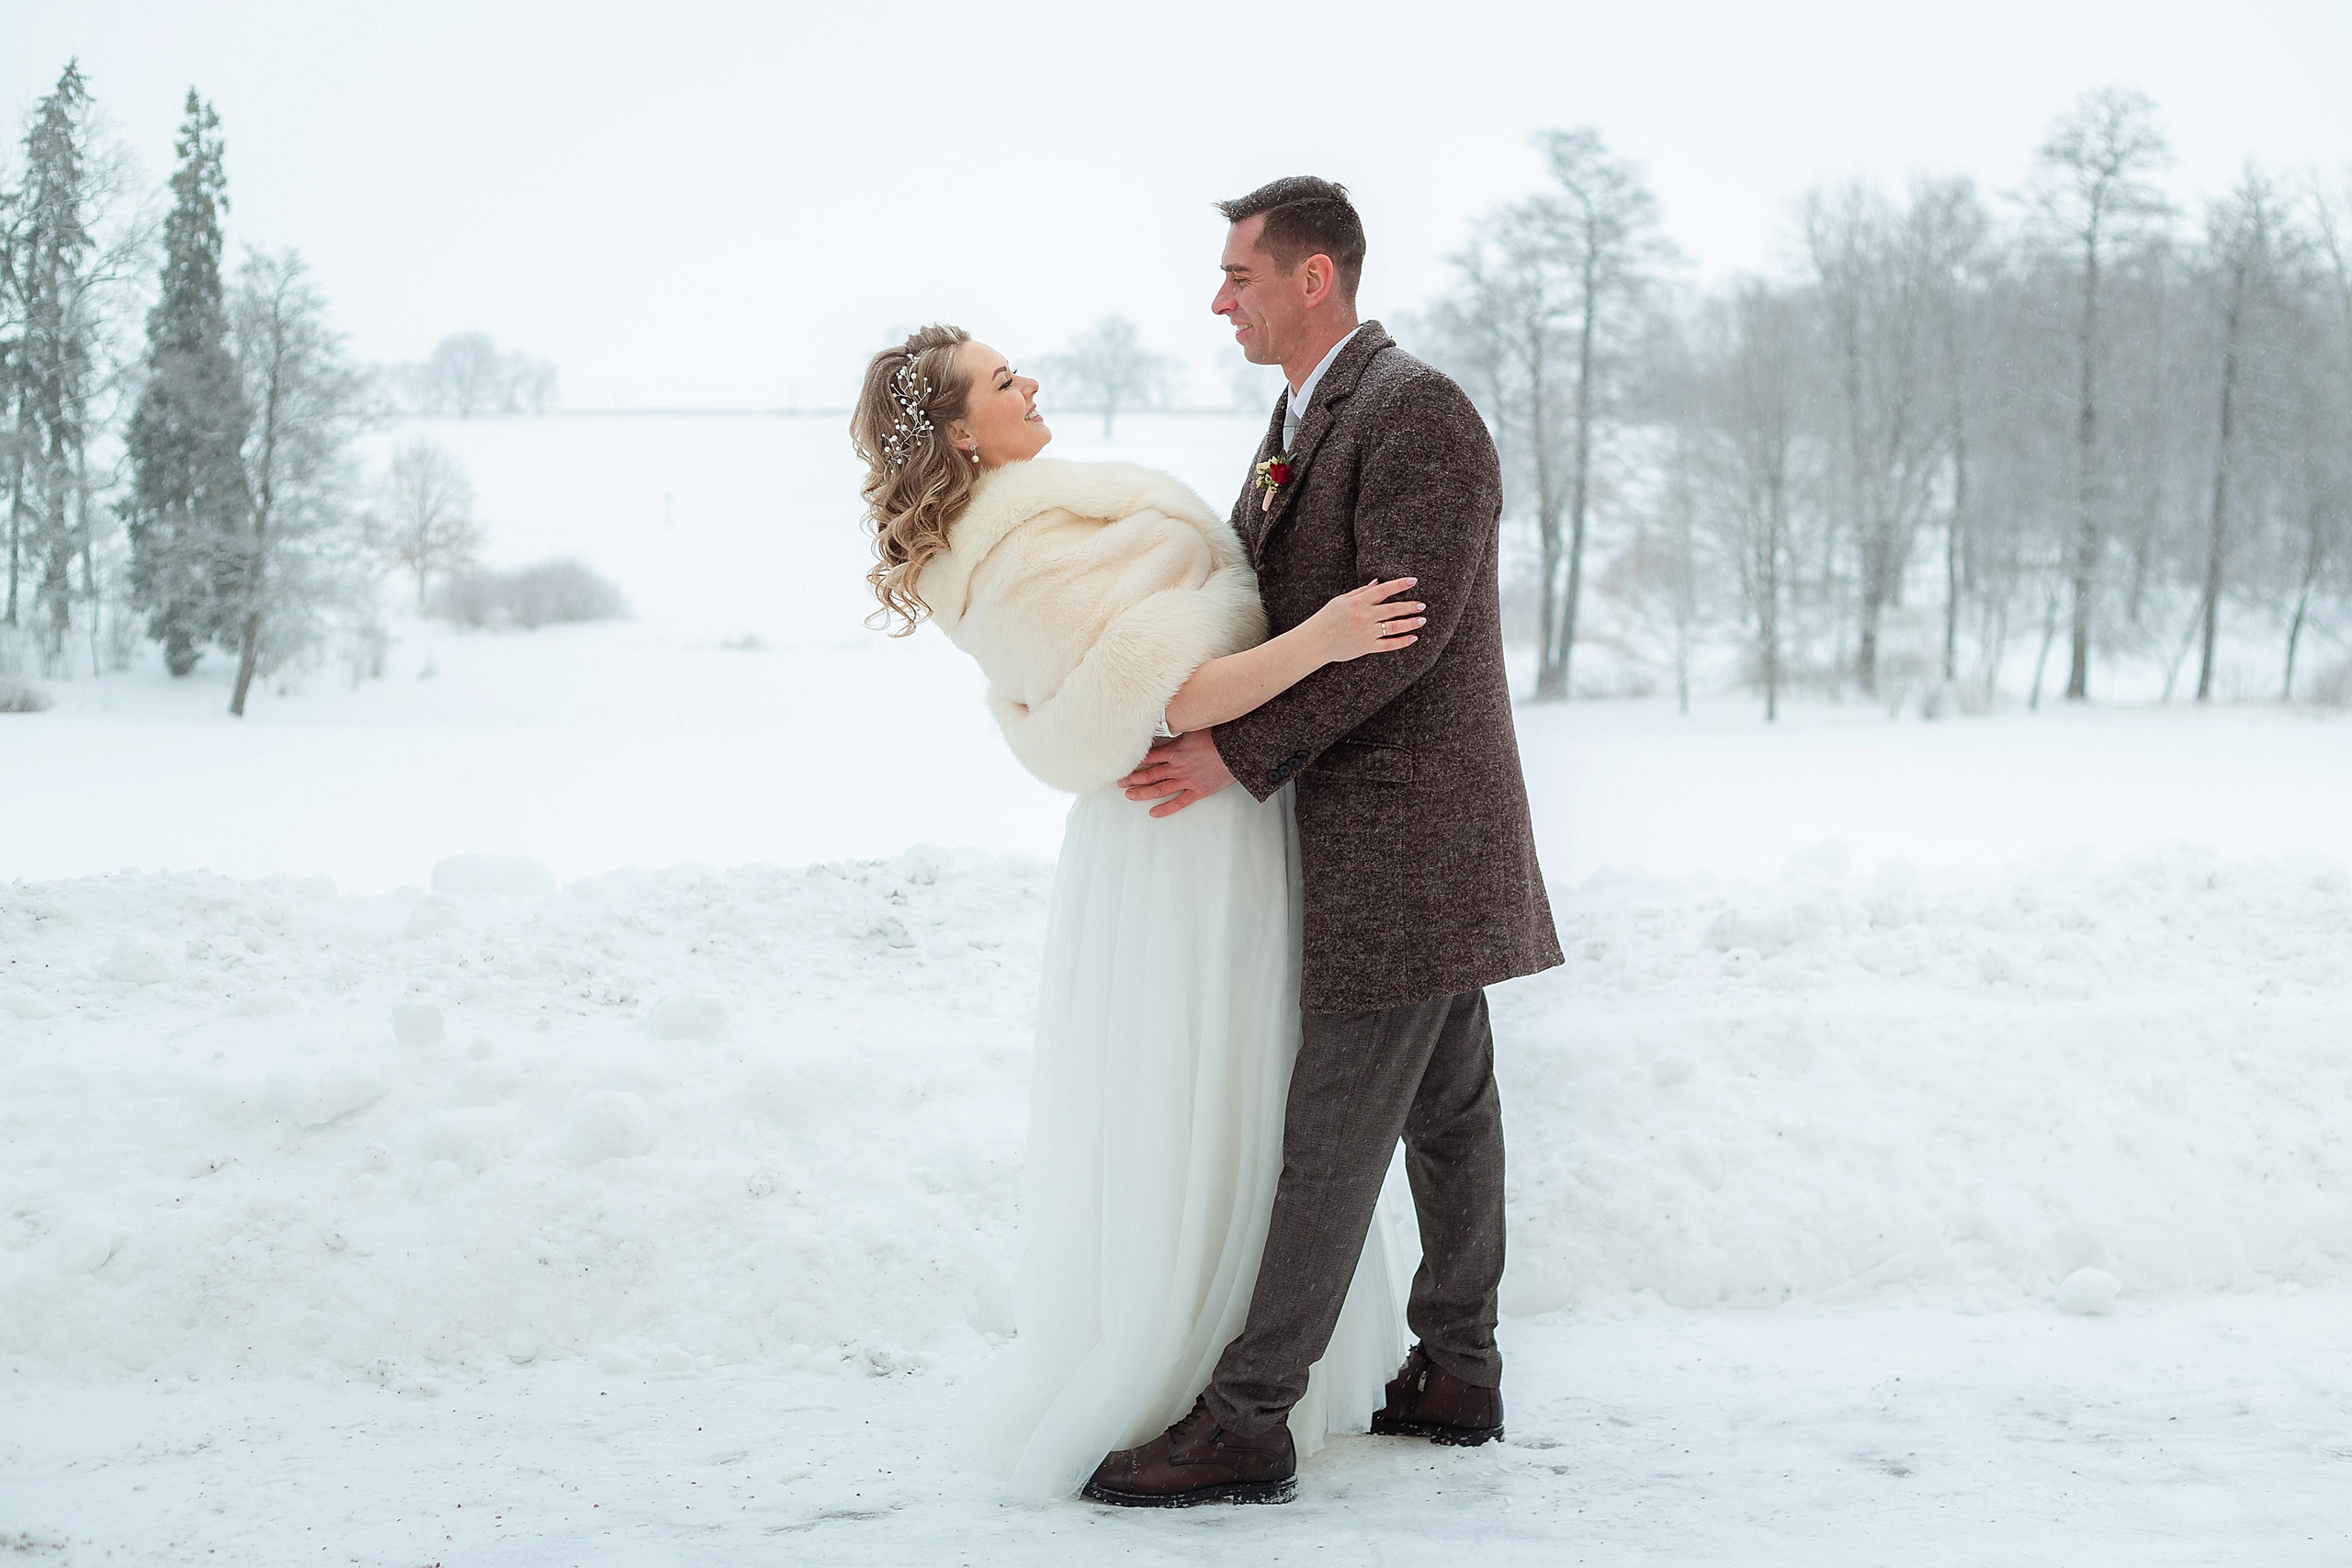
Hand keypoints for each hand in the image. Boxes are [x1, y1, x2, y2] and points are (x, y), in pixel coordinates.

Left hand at [1116, 728, 1234, 816]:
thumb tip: (1170, 718)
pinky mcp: (1198, 791)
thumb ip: (1181, 726)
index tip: (1124, 763)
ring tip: (1129, 795)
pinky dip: (1165, 808)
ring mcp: (1187, 780)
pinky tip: (1154, 812)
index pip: (1148, 757)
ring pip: (1159, 789)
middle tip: (1120, 782)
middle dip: (1132, 778)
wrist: (1239, 750)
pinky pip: (1178, 802)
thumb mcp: (1196, 725)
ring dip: (1142, 793)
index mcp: (1175, 750)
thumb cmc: (1220, 737)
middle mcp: (1177, 767)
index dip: (1134, 761)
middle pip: (1149, 774)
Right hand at [1306, 577, 1423, 663]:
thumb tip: (1378, 582)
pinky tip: (1413, 638)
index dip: (1400, 584)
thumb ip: (1361, 591)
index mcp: (1358, 602)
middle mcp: (1364, 616)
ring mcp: (1367, 633)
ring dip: (1410, 623)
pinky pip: (1388, 644)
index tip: (1413, 581)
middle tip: (1422, 605)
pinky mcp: (1367, 647)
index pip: (1383, 590)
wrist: (1315, 642)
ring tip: (1422, 620)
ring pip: (1394, 627)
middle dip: (1410, 606)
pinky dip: (1402, 642)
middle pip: (1393, 609)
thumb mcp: (1341, 601)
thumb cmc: (1326, 618)